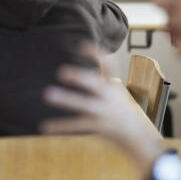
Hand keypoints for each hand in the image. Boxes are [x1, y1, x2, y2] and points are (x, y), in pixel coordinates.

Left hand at [40, 43, 165, 173]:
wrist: (136, 135)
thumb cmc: (119, 109)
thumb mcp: (114, 91)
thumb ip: (100, 79)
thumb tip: (85, 55)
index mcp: (112, 86)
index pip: (108, 66)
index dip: (97, 54)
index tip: (82, 44)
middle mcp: (109, 97)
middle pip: (95, 84)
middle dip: (80, 77)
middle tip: (62, 72)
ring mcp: (103, 112)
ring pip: (83, 104)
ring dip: (66, 99)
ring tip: (48, 94)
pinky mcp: (97, 126)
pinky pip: (76, 125)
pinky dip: (60, 126)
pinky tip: (45, 126)